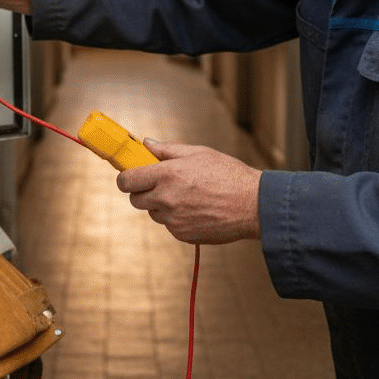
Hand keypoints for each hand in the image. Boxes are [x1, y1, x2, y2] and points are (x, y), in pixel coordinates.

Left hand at [116, 140, 262, 244]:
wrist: (253, 205)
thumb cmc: (229, 176)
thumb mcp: (199, 153)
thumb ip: (168, 150)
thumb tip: (147, 144)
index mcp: (168, 174)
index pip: (127, 180)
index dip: (125, 178)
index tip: (130, 176)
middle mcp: (167, 198)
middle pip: (135, 199)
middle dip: (143, 192)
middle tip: (159, 185)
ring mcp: (173, 219)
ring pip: (153, 213)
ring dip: (161, 206)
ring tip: (186, 196)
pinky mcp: (182, 234)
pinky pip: (169, 225)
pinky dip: (177, 218)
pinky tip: (196, 209)